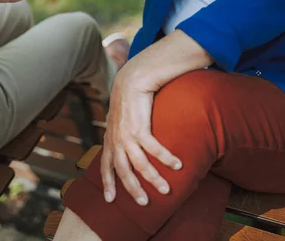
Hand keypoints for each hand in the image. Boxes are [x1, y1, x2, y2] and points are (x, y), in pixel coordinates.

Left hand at [101, 61, 182, 205]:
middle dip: (133, 188)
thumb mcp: (120, 121)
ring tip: (166, 190)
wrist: (131, 80)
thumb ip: (122, 136)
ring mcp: (126, 134)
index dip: (107, 183)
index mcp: (111, 139)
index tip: (109, 200)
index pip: (106, 165)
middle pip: (122, 170)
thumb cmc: (130, 102)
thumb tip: (129, 149)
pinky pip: (154, 148)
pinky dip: (166, 158)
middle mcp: (116, 140)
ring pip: (139, 163)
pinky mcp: (139, 127)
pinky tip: (178, 165)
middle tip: (144, 203)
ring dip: (153, 178)